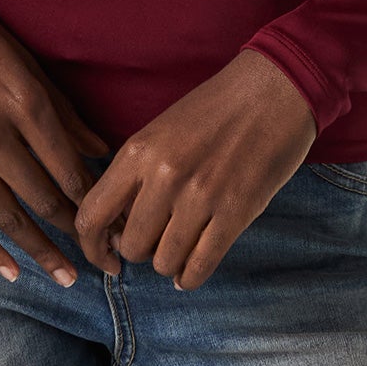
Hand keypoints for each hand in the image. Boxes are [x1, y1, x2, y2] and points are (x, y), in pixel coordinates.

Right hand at [0, 0, 110, 286]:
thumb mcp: (25, 62)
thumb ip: (63, 111)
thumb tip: (101, 149)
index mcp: (25, 100)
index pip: (69, 166)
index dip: (94, 199)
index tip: (112, 221)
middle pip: (43, 196)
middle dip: (76, 231)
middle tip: (102, 256)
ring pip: (7, 215)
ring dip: (40, 250)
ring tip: (66, 276)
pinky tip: (11, 273)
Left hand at [73, 48, 318, 288]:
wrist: (274, 88)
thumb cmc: (217, 108)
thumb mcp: (162, 131)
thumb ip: (138, 175)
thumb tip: (120, 230)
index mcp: (138, 151)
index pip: (91, 215)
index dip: (93, 246)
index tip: (107, 255)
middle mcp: (164, 176)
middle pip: (132, 246)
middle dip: (141, 250)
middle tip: (157, 239)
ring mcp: (200, 197)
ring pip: (164, 261)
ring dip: (169, 261)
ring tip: (180, 246)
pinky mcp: (235, 213)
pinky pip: (198, 267)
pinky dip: (190, 276)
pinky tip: (191, 270)